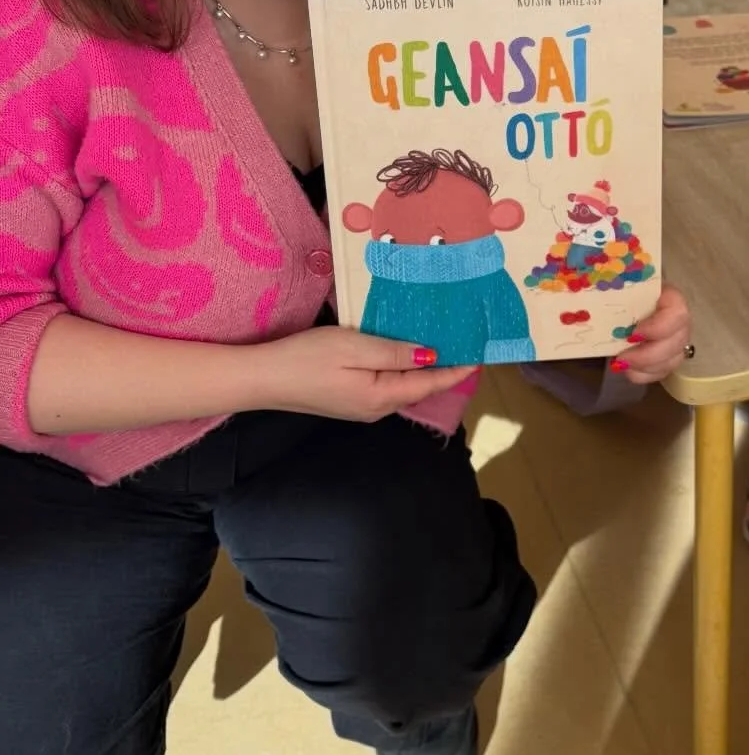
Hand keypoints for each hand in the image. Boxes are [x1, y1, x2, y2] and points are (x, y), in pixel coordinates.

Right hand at [259, 327, 475, 421]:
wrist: (262, 379)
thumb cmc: (306, 359)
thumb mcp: (355, 347)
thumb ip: (395, 353)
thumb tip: (431, 357)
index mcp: (383, 396)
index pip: (431, 383)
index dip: (457, 370)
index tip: (481, 355)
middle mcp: (377, 409)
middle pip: (420, 389)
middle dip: (445, 370)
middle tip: (467, 345)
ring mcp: (362, 408)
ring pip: (404, 388)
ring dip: (424, 371)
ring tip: (444, 346)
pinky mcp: (349, 402)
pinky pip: (387, 387)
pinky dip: (403, 372)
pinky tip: (405, 356)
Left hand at [614, 283, 691, 384]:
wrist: (626, 300)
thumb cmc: (625, 289)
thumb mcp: (620, 282)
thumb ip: (611, 285)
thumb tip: (585, 284)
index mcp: (669, 297)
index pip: (677, 312)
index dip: (659, 326)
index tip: (634, 333)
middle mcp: (678, 321)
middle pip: (677, 341)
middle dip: (649, 355)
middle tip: (621, 357)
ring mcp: (676, 341)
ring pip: (672, 360)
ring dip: (645, 367)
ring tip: (619, 364)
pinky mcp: (667, 357)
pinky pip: (661, 372)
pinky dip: (643, 375)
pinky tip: (626, 370)